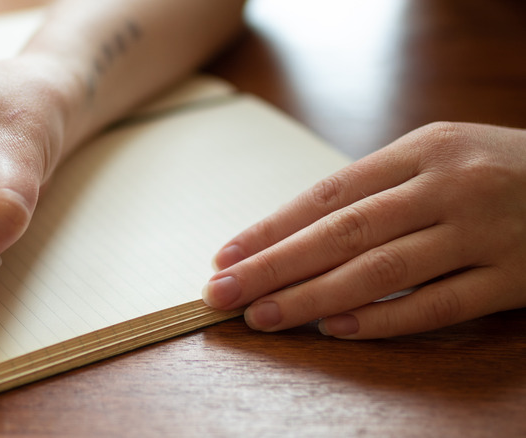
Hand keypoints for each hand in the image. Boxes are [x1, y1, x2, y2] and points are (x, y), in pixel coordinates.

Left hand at [202, 122, 525, 338]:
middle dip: (274, 266)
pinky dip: (383, 319)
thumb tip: (293, 235)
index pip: (327, 196)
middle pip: (342, 234)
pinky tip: (335, 329)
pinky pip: (438, 306)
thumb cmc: (493, 170)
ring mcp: (482, 232)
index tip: (228, 257)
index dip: (272, 229)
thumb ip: (375, 191)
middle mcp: (447, 186)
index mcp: (420, 150)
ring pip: (380, 271)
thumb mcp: (436, 157)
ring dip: (312, 297)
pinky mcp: (513, 277)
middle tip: (222, 292)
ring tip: (263, 316)